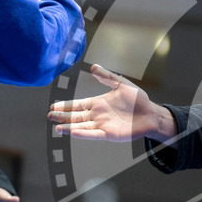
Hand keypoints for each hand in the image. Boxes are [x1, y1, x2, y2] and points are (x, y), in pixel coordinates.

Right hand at [48, 64, 173, 141]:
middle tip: (50, 116)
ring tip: (57, 128)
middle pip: (76, 116)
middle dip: (63, 116)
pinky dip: (84, 134)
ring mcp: (103, 125)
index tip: (53, 106)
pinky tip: (74, 132)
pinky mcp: (110, 134)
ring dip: (70, 127)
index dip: (66, 106)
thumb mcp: (122, 84)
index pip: (78, 104)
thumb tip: (94, 67)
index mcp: (99, 103)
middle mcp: (98, 115)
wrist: (151, 113)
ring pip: (82, 126)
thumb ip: (108, 77)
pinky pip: (94, 134)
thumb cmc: (138, 100)